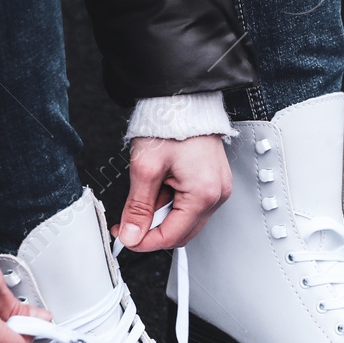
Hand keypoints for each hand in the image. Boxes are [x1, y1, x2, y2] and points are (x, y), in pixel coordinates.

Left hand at [116, 134, 231, 251]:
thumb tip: (131, 234)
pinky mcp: (214, 181)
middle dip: (153, 229)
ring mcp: (218, 188)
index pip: (172, 236)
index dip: (144, 241)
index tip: (125, 237)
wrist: (184, 101)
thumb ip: (137, 208)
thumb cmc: (171, 126)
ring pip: (186, 219)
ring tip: (148, 189)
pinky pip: (192, 204)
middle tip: (128, 219)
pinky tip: (162, 184)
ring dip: (162, 213)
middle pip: (182, 232)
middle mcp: (217, 194)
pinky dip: (172, 201)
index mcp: (203, 194)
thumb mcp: (145, 169)